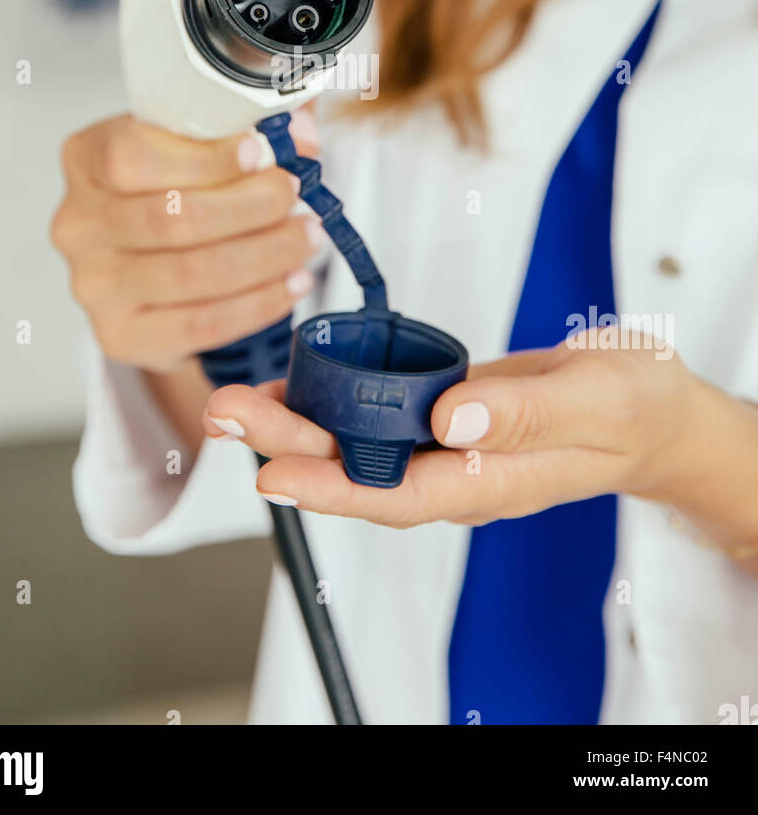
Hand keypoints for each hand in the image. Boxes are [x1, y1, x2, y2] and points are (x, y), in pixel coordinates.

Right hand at [50, 110, 321, 370]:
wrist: (154, 266)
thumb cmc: (175, 189)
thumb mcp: (199, 141)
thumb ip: (245, 127)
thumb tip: (298, 138)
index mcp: (86, 159)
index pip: (133, 156)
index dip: (203, 158)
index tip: (260, 153)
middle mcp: (78, 224)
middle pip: (169, 217)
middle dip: (249, 206)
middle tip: (294, 195)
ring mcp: (95, 286)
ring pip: (192, 273)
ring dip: (266, 254)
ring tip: (307, 236)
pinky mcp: (122, 335)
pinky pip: (203, 323)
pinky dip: (260, 301)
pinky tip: (293, 281)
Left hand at [202, 332, 706, 526]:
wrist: (649, 405)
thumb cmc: (631, 405)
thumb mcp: (596, 399)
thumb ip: (530, 413)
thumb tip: (453, 418)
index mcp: (494, 479)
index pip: (401, 496)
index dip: (332, 488)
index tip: (273, 470)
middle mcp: (458, 471)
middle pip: (362, 471)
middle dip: (289, 445)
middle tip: (227, 413)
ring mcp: (448, 445)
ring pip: (360, 444)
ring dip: (297, 423)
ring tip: (238, 398)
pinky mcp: (443, 415)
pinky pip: (378, 415)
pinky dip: (334, 399)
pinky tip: (295, 381)